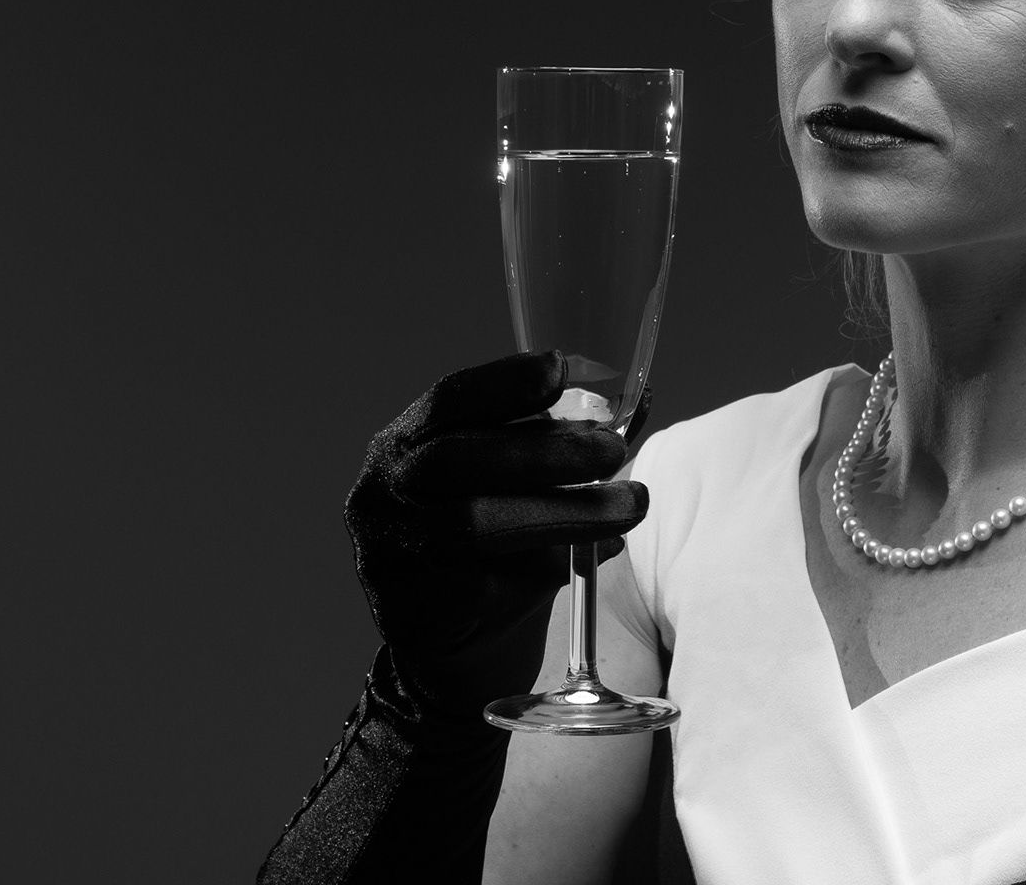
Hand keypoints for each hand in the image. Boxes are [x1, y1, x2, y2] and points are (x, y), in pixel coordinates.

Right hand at [343, 351, 649, 723]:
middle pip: (456, 458)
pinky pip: (488, 582)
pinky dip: (550, 564)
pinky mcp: (418, 611)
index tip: (564, 369)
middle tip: (614, 450)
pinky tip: (596, 554)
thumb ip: (564, 444)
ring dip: (562, 509)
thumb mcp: (520, 487)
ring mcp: (392, 554)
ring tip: (628, 504)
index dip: (505, 381)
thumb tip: (641, 397)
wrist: (456, 656)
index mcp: (404, 445)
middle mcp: (383, 493)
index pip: (449, 400)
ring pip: (473, 523)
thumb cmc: (495, 553)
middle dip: (544, 448)